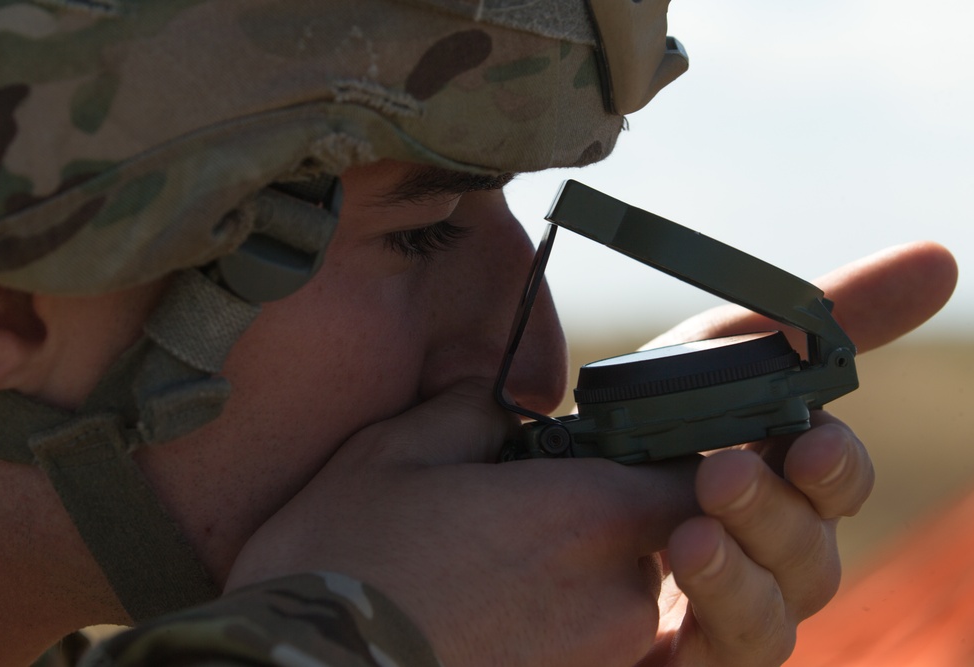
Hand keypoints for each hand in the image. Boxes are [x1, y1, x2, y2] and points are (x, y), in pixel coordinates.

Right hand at [227, 380, 702, 666]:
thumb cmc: (340, 566)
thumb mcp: (395, 451)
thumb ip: (473, 412)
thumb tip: (498, 409)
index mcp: (586, 517)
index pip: (692, 477)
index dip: (665, 459)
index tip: (621, 453)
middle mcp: (614, 600)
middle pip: (653, 540)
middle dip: (603, 519)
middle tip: (522, 514)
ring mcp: (598, 665)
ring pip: (619, 600)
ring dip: (577, 579)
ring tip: (489, 574)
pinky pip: (587, 650)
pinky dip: (555, 629)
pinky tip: (484, 617)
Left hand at [638, 241, 956, 664]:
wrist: (518, 497)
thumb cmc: (629, 424)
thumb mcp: (698, 360)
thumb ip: (799, 322)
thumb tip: (940, 260)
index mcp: (774, 482)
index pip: (833, 485)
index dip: (836, 468)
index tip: (813, 440)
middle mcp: (758, 554)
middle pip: (812, 558)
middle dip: (781, 516)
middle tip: (724, 474)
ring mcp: (721, 614)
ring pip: (776, 619)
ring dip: (744, 572)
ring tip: (688, 532)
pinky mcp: (679, 660)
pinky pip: (724, 662)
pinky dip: (715, 618)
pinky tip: (673, 584)